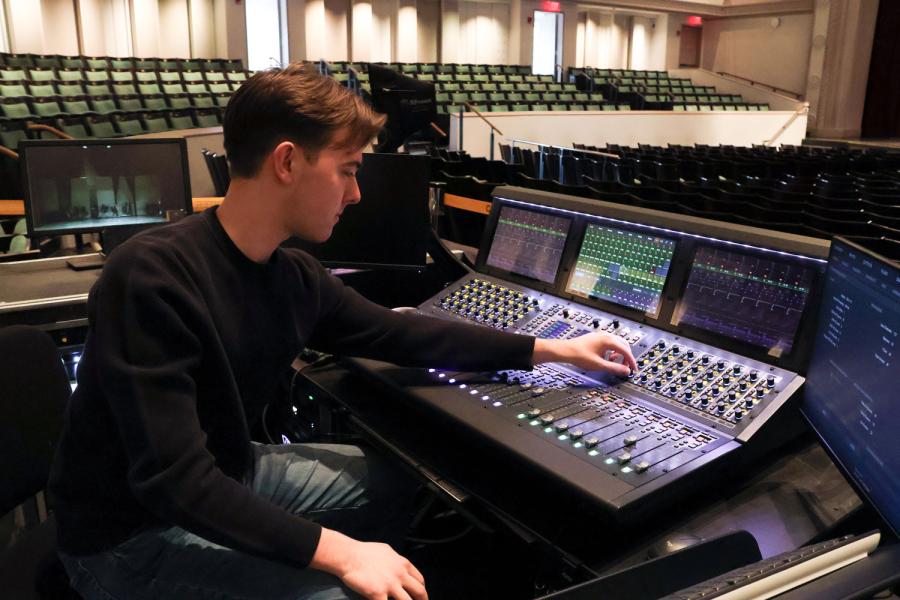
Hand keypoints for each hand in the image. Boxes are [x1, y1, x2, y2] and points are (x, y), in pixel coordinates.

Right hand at [311, 528, 426, 599]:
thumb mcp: (387, 551)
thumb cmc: (364, 552)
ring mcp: (390, 585)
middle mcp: (399, 574)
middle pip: (419, 592)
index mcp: (403, 564)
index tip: (420, 597)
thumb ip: (396, 561)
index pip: (420, 580)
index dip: (421, 591)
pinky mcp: (377, 593)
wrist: (348, 556)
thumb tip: (400, 567)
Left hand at [532, 332, 637, 376]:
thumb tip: (626, 371)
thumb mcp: (599, 365)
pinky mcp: (597, 338)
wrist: (566, 350)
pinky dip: (612, 351)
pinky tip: (606, 358)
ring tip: (614, 362)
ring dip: (619, 354)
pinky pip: (610, 343)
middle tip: (626, 367)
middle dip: (627, 356)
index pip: (626, 350)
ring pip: (617, 344)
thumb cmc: (579, 355)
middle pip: (624, 345)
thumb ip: (614, 368)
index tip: (634, 369)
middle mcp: (606, 336)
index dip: (631, 361)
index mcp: (608, 340)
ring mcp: (601, 336)